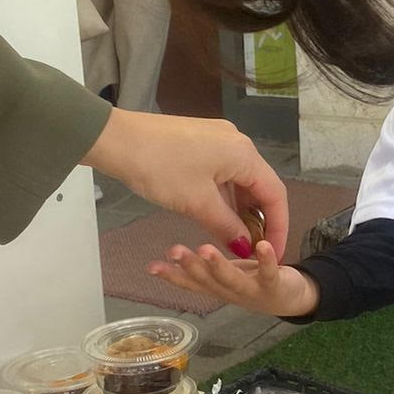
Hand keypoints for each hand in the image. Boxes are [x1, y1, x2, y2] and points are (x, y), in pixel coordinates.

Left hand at [83, 113, 288, 259]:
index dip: (277, 227)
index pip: (275, 194)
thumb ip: (226, 227)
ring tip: (233, 240)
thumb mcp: (196, 203)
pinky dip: (222, 197)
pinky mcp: (199, 142)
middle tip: (251, 251)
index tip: (273, 254)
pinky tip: (214, 217)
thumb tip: (244, 248)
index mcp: (244, 154)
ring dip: (238, 211)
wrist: (115, 138)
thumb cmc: (160, 168)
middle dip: (257, 220)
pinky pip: (222, 174)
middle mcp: (237, 143)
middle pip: (259, 186)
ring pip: (238, 181)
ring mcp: (217, 140)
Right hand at [150, 240, 319, 319]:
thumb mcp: (224, 275)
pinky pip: (269, 273)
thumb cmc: (251, 282)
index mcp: (217, 287)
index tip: (150, 266)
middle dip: (190, 266)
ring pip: (232, 280)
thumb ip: (202, 268)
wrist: (291, 300)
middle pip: (208, 281)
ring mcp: (252, 292)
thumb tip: (170, 254)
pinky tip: (263, 245)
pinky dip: (266, 260)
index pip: (190, 283)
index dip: (171, 276)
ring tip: (206, 248)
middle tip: (174, 250)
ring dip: (218, 265)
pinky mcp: (274, 286)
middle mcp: (230, 292)